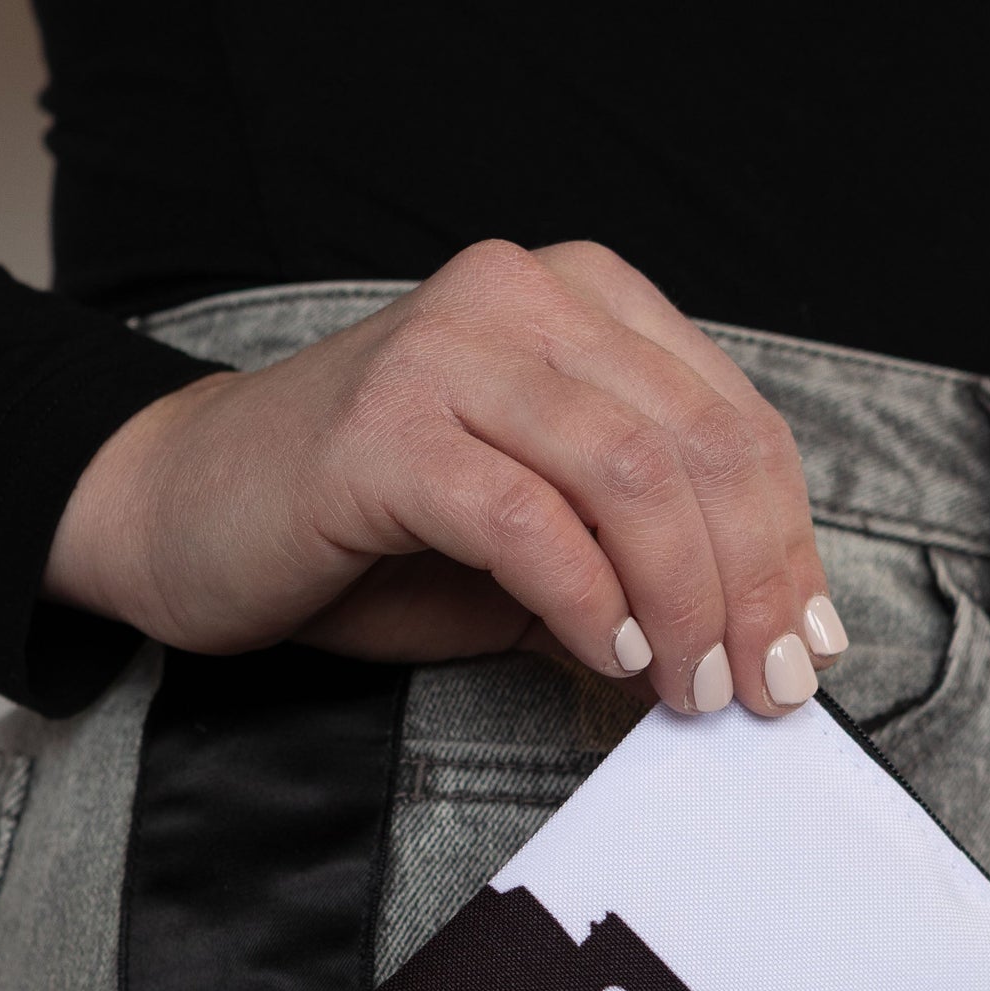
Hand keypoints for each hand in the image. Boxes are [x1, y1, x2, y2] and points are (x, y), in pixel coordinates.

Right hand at [45, 239, 847, 716]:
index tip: (807, 650)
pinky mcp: (382, 428)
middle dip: (752, 586)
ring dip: (685, 602)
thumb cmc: (363, 533)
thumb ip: (634, 560)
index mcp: (577, 301)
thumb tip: (750, 644)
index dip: (788, 543)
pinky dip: (588, 600)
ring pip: (632, 475)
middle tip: (760, 692)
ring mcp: (448, 350)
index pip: (731, 422)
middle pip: (701, 446)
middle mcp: (520, 298)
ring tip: (692, 691)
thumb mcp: (532, 543)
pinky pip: (527, 519)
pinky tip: (610, 656)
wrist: (182, 511)